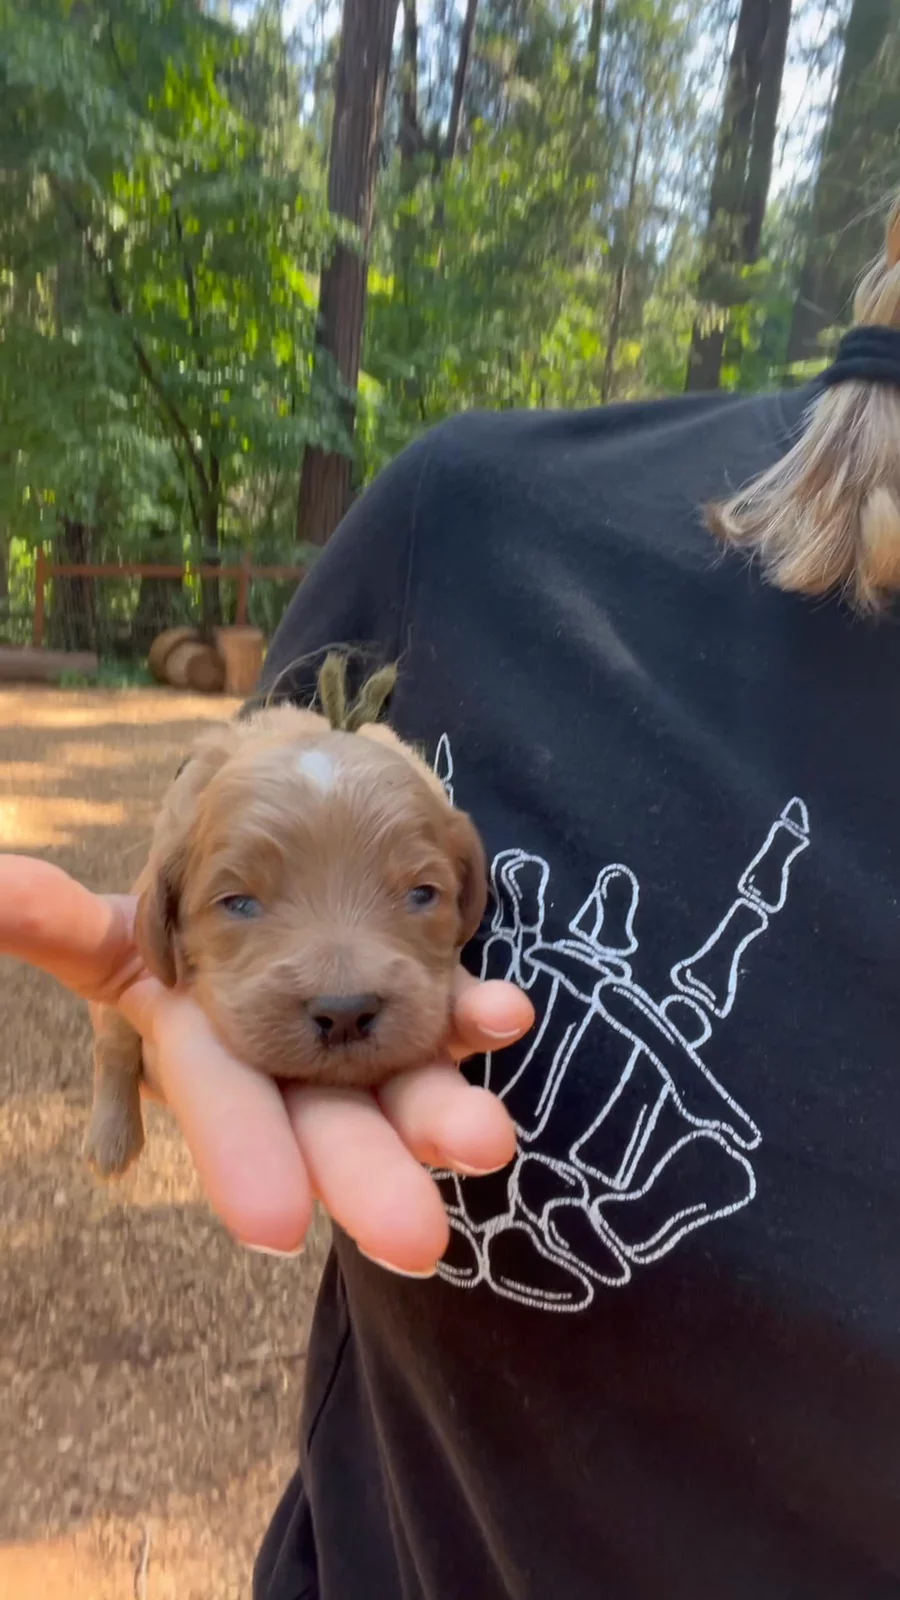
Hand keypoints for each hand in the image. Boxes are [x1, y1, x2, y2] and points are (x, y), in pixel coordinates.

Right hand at [0, 854, 532, 1273]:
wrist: (272, 898)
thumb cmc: (176, 936)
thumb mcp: (113, 941)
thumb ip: (57, 926)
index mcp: (214, 1059)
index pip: (225, 1112)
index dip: (242, 1160)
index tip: (276, 1223)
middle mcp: (293, 1072)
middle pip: (329, 1130)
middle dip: (366, 1179)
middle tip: (417, 1240)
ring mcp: (363, 1046)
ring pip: (404, 1089)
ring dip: (444, 1113)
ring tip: (489, 1141)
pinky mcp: (419, 1004)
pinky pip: (451, 1012)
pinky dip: (477, 1017)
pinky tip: (511, 1015)